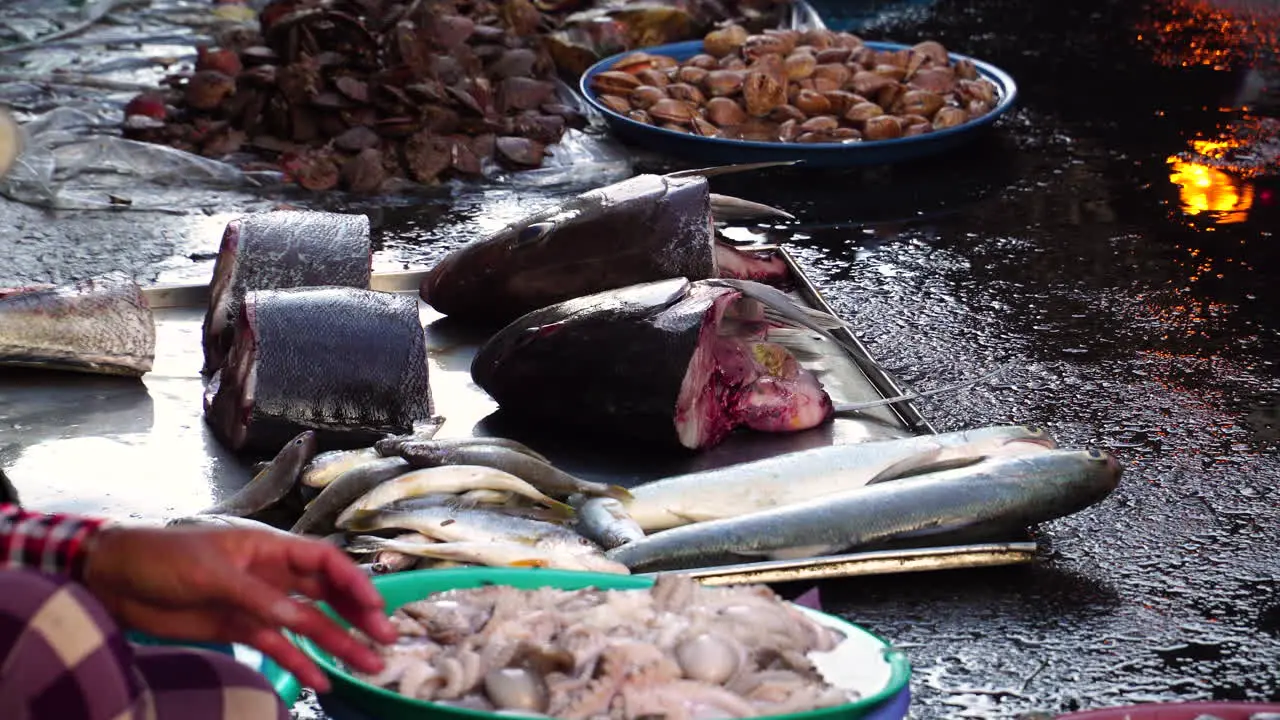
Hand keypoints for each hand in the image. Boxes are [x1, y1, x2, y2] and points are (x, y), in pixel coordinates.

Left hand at [82, 525, 397, 691]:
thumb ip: (258, 595)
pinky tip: (322, 682)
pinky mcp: (241, 628)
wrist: (116, 578)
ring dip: (338, 644)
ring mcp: (259, 604)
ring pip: (310, 625)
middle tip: (385, 641)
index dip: (354, 582)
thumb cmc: (163, 557)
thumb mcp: (211, 571)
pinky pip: (279, 648)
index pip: (324, 562)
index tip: (374, 608)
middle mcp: (273, 575)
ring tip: (368, 667)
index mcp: (270, 548)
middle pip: (327, 595)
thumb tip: (299, 618)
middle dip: (358, 616)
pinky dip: (301, 664)